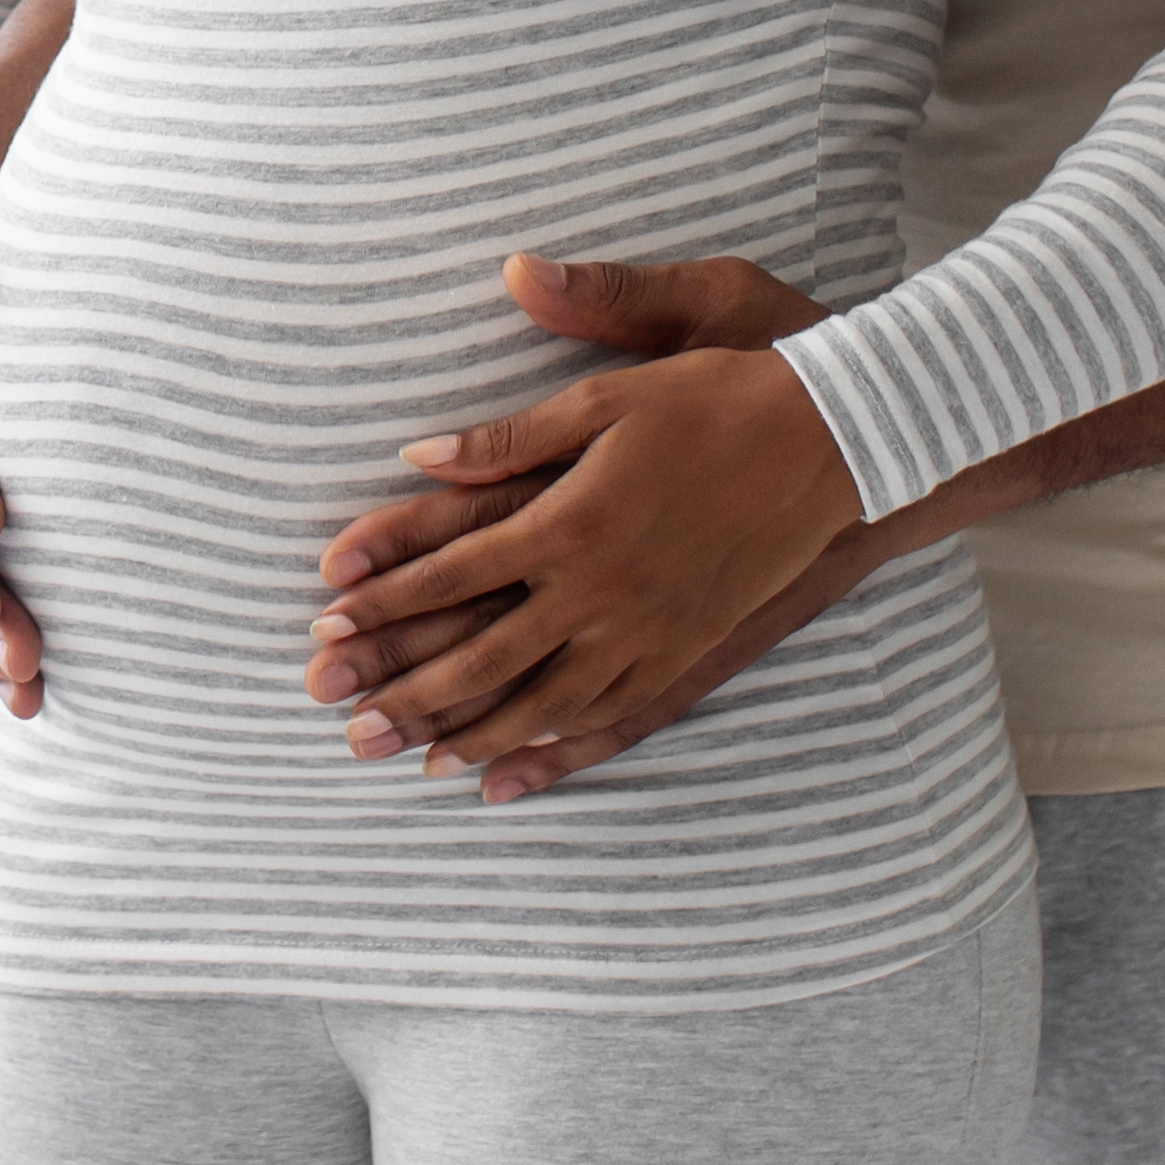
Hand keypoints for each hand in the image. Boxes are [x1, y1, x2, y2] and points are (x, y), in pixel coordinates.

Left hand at [302, 253, 849, 798]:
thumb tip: (418, 452)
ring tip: (412, 763)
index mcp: (574, 520)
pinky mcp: (692, 649)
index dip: (385, 596)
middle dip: (407, 690)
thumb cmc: (719, 397)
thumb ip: (511, 432)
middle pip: (485, 656)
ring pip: (545, 702)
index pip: (454, 569)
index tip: (326, 620)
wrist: (838, 441)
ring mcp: (651, 630)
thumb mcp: (609, 395)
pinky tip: (517, 770)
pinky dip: (560, 748)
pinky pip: (615, 715)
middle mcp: (606, 591)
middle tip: (342, 723)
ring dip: (473, 734)